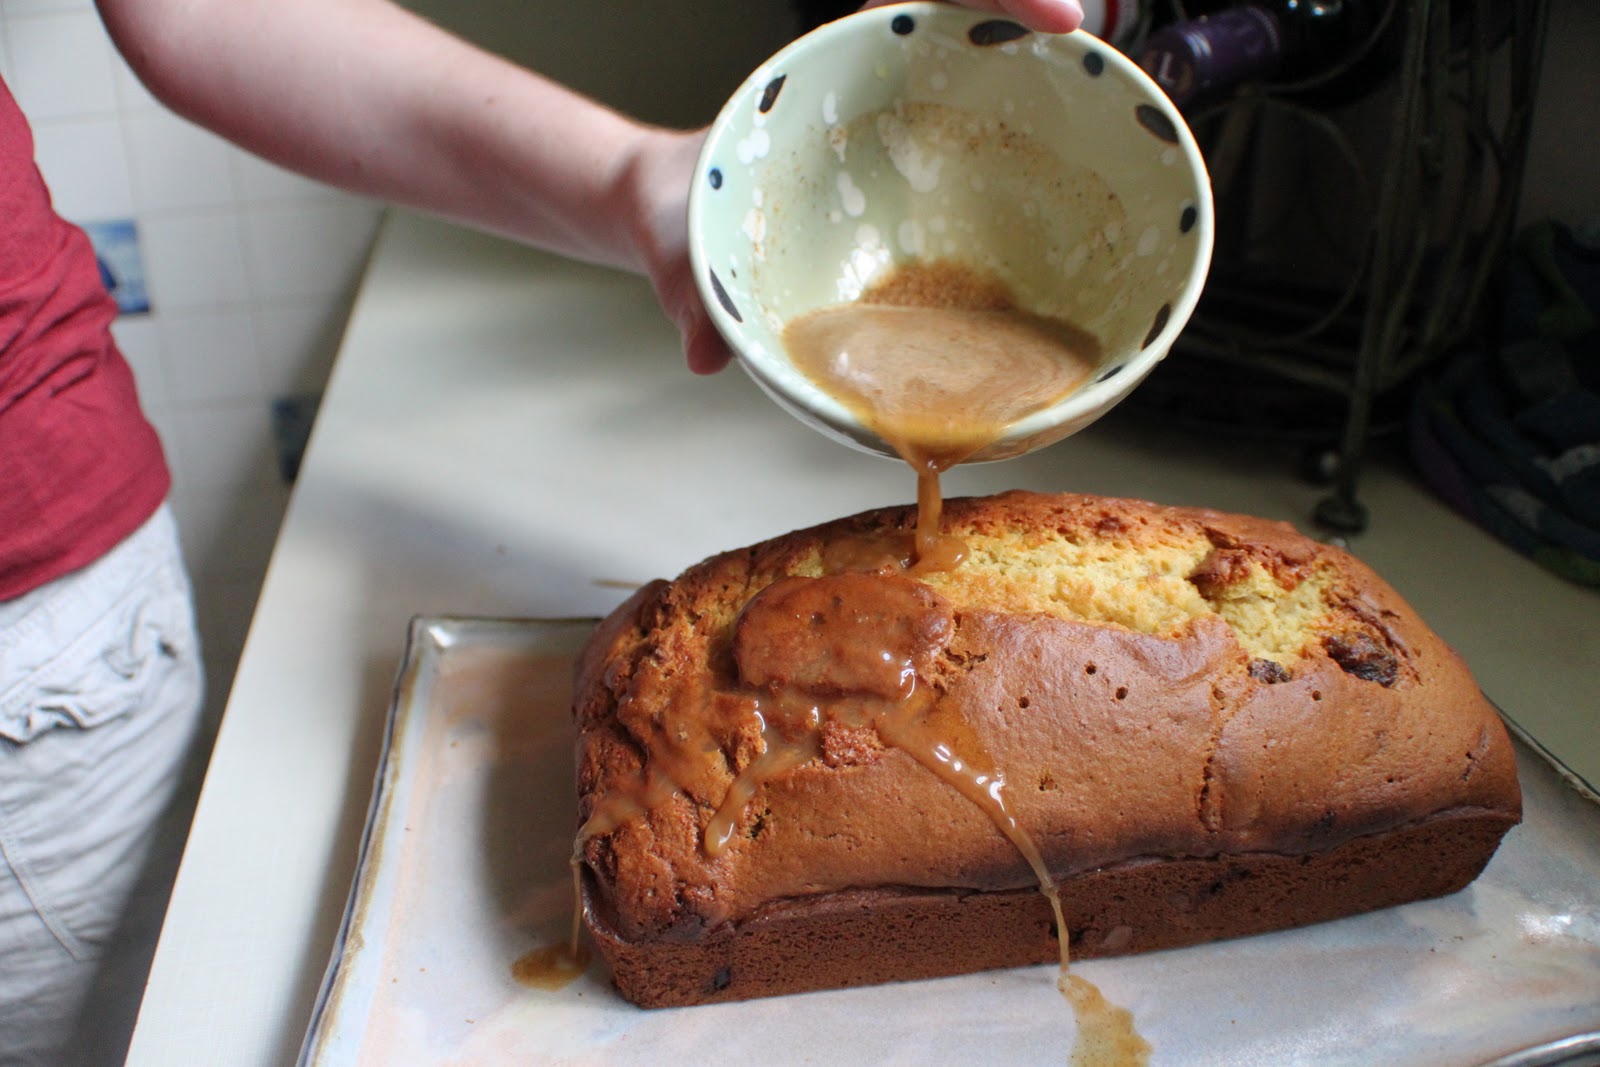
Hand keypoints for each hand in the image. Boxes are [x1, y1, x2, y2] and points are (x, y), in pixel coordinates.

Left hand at [624, 0, 1086, 376]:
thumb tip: (705, 356)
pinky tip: (1073, 209)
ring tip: (1115, 131)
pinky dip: (1035, 173)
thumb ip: (692, 295)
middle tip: (1098, 56)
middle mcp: (875, 92)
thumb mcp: (677, 246)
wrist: (675, 221)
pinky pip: (985, 160)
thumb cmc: (683, 211)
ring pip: (995, 92)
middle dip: (1040, 25)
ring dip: (1056, 102)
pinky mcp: (916, 181)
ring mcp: (903, 131)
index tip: (1062, 19)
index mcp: (821, 79)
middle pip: (978, 30)